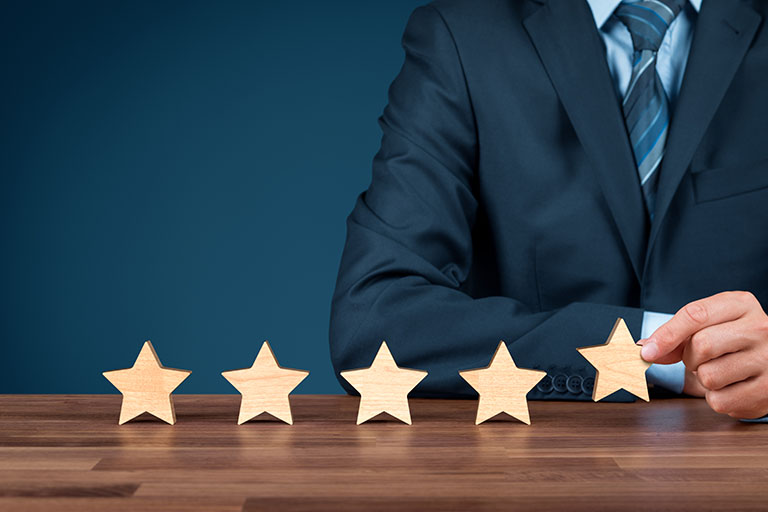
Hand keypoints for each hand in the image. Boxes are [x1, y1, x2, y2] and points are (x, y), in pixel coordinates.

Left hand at [640, 291, 767, 418]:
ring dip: (703, 379)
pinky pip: (720, 400)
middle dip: (690, 358)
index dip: (666, 335)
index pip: (695, 314)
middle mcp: (759, 328)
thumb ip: (676, 336)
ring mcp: (767, 360)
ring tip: (720, 370)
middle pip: (701, 345)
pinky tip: (731, 387)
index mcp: (741, 305)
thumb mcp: (708, 326)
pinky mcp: (766, 390)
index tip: (647, 351)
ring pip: (709, 376)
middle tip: (701, 359)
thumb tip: (645, 350)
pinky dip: (716, 398)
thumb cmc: (732, 339)